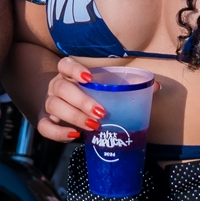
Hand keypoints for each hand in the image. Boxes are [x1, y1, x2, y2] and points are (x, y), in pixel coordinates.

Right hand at [35, 56, 159, 141]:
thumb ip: (126, 87)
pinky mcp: (45, 120)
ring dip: (74, 116)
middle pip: (61, 88)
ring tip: (93, 126)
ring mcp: (49, 103)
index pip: (64, 64)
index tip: (89, 78)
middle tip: (100, 113)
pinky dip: (57, 133)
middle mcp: (56, 86)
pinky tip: (74, 136)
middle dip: (81, 101)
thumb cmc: (89, 96)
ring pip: (54, 106)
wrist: (64, 107)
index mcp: (69, 74)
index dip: (74, 70)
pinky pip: (45, 126)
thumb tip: (155, 87)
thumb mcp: (103, 88)